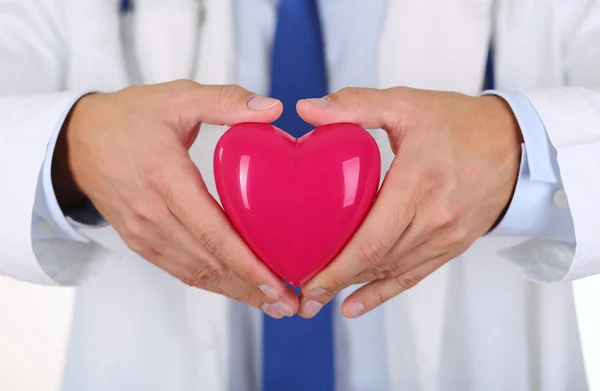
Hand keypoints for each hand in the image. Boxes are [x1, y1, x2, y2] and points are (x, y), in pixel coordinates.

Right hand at [52, 80, 298, 317]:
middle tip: (290, 304)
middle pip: (209, 262)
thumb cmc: (129, 118)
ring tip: (272, 305)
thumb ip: (226, 101)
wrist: (76, 142)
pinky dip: (211, 284)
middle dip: (251, 287)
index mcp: (166, 179)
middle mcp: (153, 214)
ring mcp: (144, 233)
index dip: (246, 263)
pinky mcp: (141, 242)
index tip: (276, 282)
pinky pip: (180, 270)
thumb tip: (274, 109)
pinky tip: (236, 290)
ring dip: (235, 292)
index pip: (212, 232)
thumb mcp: (177, 97)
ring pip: (196, 273)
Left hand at [296, 87, 522, 317]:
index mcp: (418, 184)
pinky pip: (414, 276)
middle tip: (304, 297)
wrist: (517, 144)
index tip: (307, 280)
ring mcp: (446, 236)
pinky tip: (356, 305)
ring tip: (321, 299)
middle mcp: (434, 218)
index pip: (371, 239)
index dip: (337, 267)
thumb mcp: (406, 104)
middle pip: (378, 261)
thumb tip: (307, 109)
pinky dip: (383, 292)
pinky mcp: (453, 245)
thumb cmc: (459, 122)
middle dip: (336, 282)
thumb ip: (355, 104)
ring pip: (393, 271)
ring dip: (355, 286)